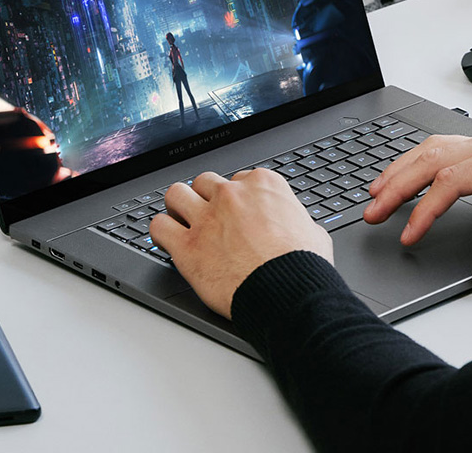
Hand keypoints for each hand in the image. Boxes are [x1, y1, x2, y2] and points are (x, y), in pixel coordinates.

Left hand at [151, 168, 333, 318]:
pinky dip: (161, 232)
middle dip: (206, 197)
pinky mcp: (187, 247)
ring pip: (176, 194)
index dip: (239, 198)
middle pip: (205, 182)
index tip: (238, 212)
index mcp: (263, 185)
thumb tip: (297, 226)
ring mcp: (206, 219)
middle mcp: (231, 195)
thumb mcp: (313, 231)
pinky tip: (168, 239)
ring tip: (181, 220)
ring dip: (178, 206)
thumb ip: (296, 220)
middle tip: (209, 216)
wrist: (289, 293)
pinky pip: (158, 227)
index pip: (240, 179)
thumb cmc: (304, 266)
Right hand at [364, 127, 471, 291]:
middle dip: (397, 184)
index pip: (450, 181)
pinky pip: (448, 145)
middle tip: (371, 210)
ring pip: (436, 147)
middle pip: (432, 158)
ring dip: (404, 168)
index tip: (408, 234)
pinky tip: (410, 172)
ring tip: (377, 191)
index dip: (424, 209)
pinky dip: (421, 160)